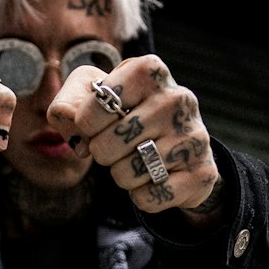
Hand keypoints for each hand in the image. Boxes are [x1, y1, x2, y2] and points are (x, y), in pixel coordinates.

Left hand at [46, 55, 223, 225]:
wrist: (181, 146)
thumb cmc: (128, 115)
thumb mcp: (94, 98)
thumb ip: (67, 105)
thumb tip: (70, 125)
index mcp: (149, 71)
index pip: (96, 104)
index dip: (86, 123)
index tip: (98, 123)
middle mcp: (177, 98)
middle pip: (106, 145)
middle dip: (102, 153)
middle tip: (119, 146)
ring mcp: (193, 136)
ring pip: (126, 174)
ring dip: (121, 175)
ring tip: (137, 161)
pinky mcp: (201, 172)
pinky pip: (148, 198)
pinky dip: (141, 196)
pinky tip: (154, 179)